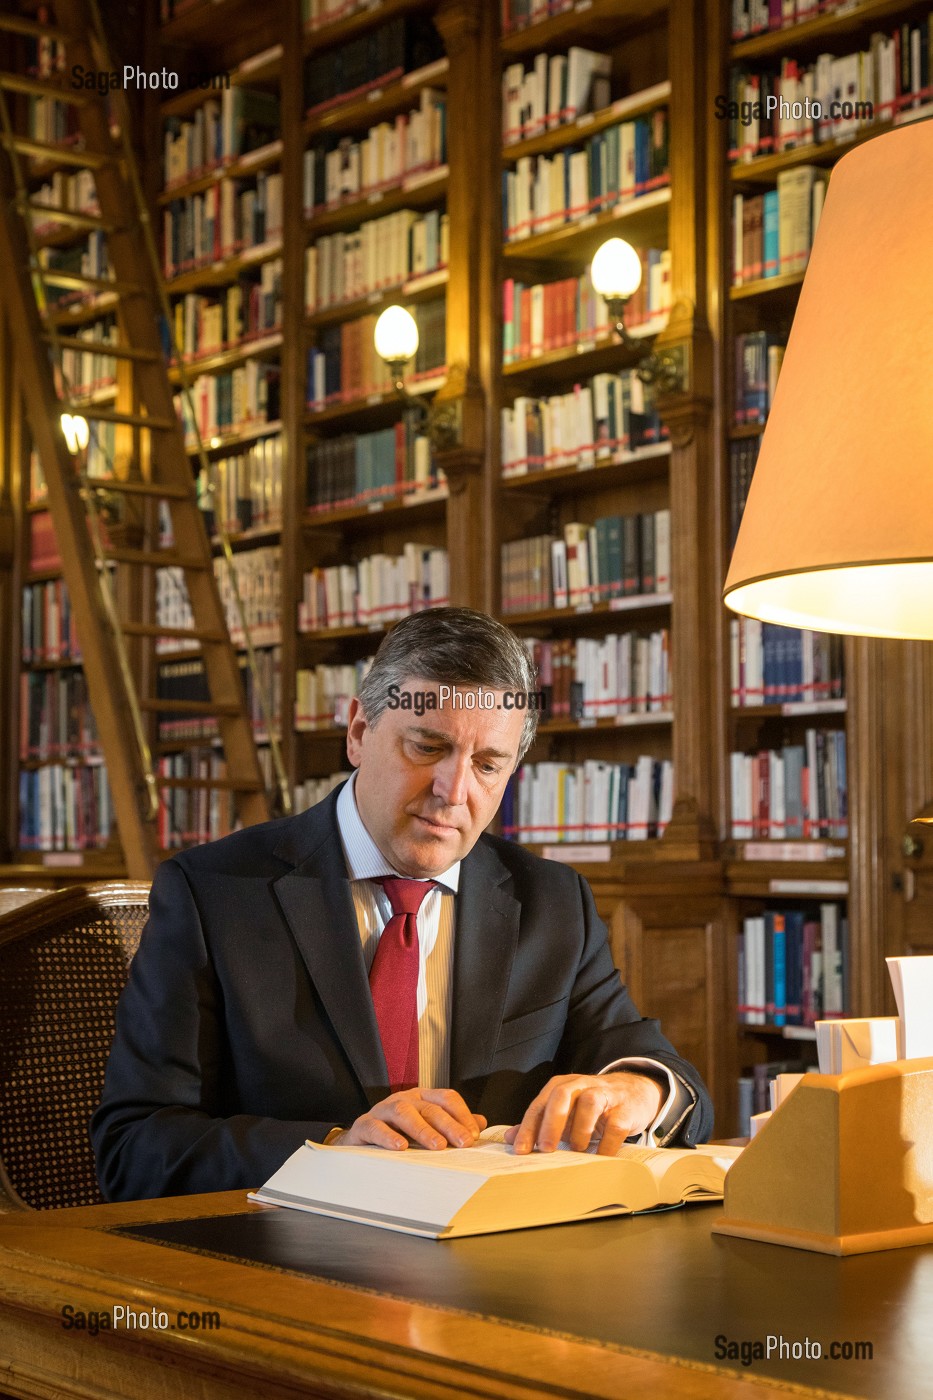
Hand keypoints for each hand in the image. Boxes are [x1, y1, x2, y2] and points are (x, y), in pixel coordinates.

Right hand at [332, 1088, 485, 1150]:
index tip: (474, 1136)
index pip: (446, 1098)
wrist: (360, 1140)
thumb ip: (453, 1124)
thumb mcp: (426, 1127)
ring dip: (422, 1129)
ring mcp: (383, 1110)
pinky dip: (388, 1136)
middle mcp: (404, 1099)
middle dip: (449, 1125)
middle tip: (464, 1143)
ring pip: (404, 1112)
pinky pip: (376, 1127)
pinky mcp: (364, 1125)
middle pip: (429, 1107)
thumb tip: (481, 1123)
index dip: (462, 1115)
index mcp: (422, 1098)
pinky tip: (401, 1147)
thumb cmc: (398, 1132)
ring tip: (437, 1146)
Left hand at [504, 1073, 662, 1156]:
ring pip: (589, 1104)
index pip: (540, 1105)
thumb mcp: (564, 1111)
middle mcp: (581, 1086)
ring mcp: (605, 1095)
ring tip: (576, 1150)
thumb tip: (510, 1138)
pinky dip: (606, 1144)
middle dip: (551, 1123)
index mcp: (561, 1087)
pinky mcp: (625, 1109)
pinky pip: (615, 1126)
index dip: (529, 1127)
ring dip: (580, 1130)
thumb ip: (538, 1123)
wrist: (633, 1092)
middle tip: (546, 1148)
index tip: (520, 1149)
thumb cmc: (592, 1106)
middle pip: (561, 1096)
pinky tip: (600, 1157)